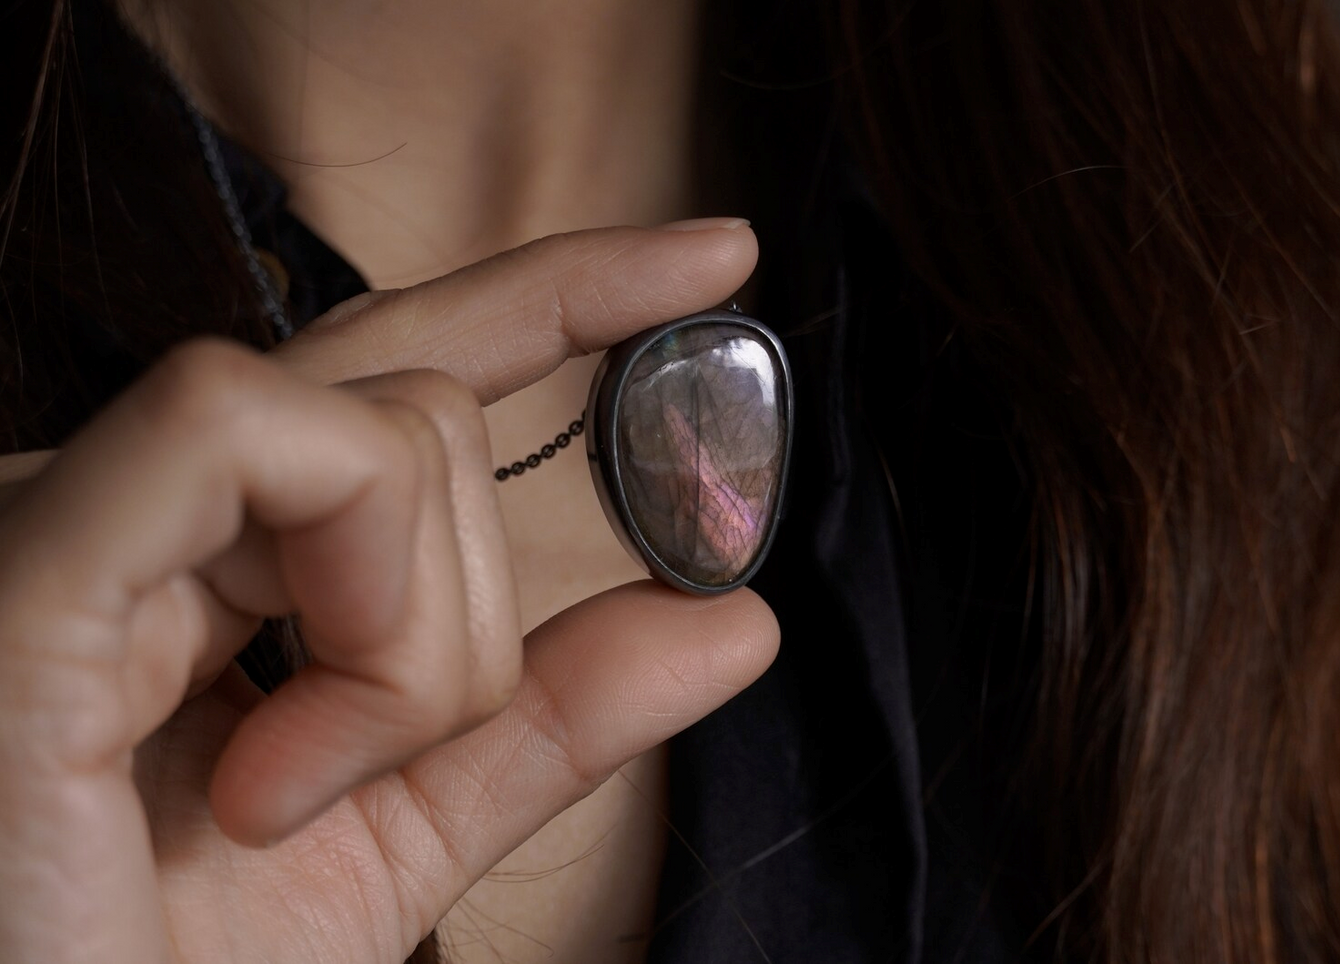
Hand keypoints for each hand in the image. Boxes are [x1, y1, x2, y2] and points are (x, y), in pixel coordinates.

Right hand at [0, 223, 779, 962]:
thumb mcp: (398, 831)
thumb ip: (552, 714)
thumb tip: (735, 617)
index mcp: (213, 543)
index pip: (405, 360)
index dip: (564, 294)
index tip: (716, 258)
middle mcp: (140, 495)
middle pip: (424, 415)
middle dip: (460, 623)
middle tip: (339, 783)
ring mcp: (72, 503)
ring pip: (382, 428)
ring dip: (409, 650)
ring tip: (282, 798)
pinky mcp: (24, 550)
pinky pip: (235, 428)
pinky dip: (341, 609)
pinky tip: (268, 770)